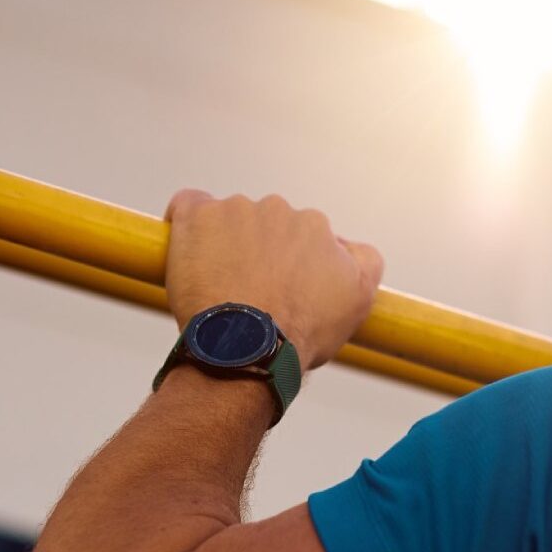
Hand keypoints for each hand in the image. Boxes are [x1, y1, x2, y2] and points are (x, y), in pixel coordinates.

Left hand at [164, 190, 383, 368]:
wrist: (249, 345)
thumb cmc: (301, 331)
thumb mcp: (357, 301)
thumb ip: (365, 263)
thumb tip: (352, 246)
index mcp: (316, 226)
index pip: (302, 236)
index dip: (290, 263)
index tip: (279, 288)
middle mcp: (279, 209)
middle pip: (265, 226)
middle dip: (257, 251)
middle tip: (248, 291)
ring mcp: (236, 210)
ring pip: (228, 221)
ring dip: (223, 244)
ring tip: (217, 286)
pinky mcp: (198, 215)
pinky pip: (188, 206)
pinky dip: (186, 223)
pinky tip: (186, 248)